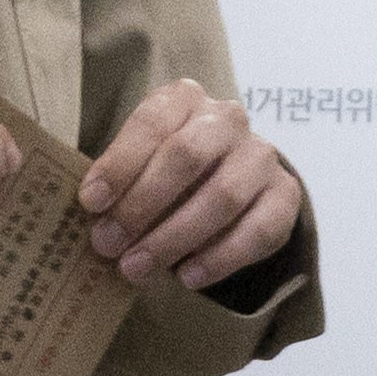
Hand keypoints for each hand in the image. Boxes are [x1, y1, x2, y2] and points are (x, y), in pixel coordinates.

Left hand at [74, 82, 303, 295]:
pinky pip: (256, 230)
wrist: (235, 182)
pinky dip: (219, 258)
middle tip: (108, 244)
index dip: (121, 163)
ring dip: (174, 238)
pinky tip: (186, 277)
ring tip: (136, 269)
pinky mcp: (285, 195)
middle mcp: (227, 119)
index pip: (153, 122)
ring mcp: (260, 155)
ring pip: (222, 196)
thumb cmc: (169, 170)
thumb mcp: (140, 162)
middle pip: (187, 156)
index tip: (91, 202)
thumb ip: (118, 180)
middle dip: (142, 204)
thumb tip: (91, 216)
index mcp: (184, 98)